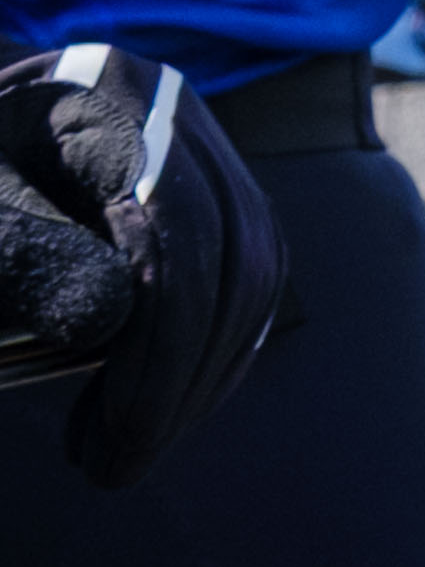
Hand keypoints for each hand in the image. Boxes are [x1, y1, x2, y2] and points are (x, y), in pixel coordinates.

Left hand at [0, 48, 288, 485]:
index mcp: (110, 99)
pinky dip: (216, 347)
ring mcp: (204, 144)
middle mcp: (178, 114)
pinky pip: (250, 271)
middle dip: (184, 383)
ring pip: (258, 272)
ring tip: (131, 443)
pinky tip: (160, 398)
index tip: (107, 446)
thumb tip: (104, 328)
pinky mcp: (213, 183)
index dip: (157, 353)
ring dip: (205, 375)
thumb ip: (24, 254)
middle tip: (118, 467)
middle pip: (237, 258)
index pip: (179, 235)